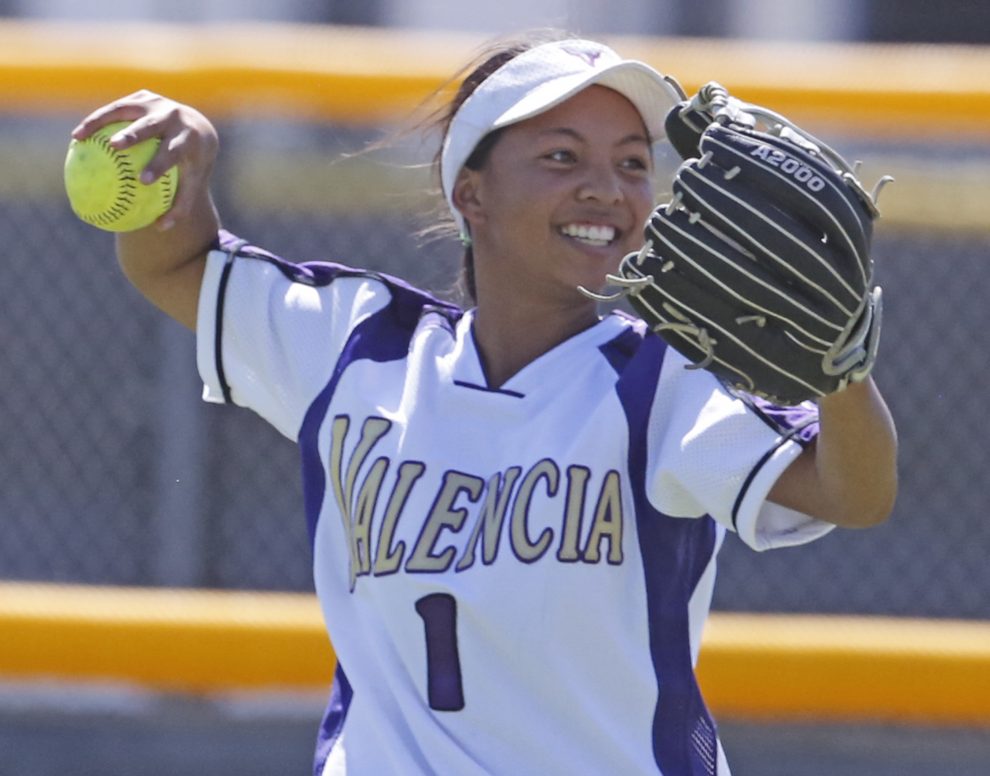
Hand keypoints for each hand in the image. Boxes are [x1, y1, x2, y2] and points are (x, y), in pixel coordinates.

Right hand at [71, 90, 218, 230]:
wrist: (199, 128)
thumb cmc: (192, 164)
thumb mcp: (193, 183)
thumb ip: (180, 206)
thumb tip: (160, 228)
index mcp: (189, 139)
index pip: (173, 152)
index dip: (159, 164)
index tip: (143, 180)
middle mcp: (174, 117)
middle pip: (151, 125)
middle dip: (133, 133)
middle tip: (114, 145)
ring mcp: (158, 103)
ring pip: (125, 109)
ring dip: (100, 120)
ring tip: (79, 136)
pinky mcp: (144, 97)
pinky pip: (117, 108)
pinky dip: (98, 119)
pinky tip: (79, 134)